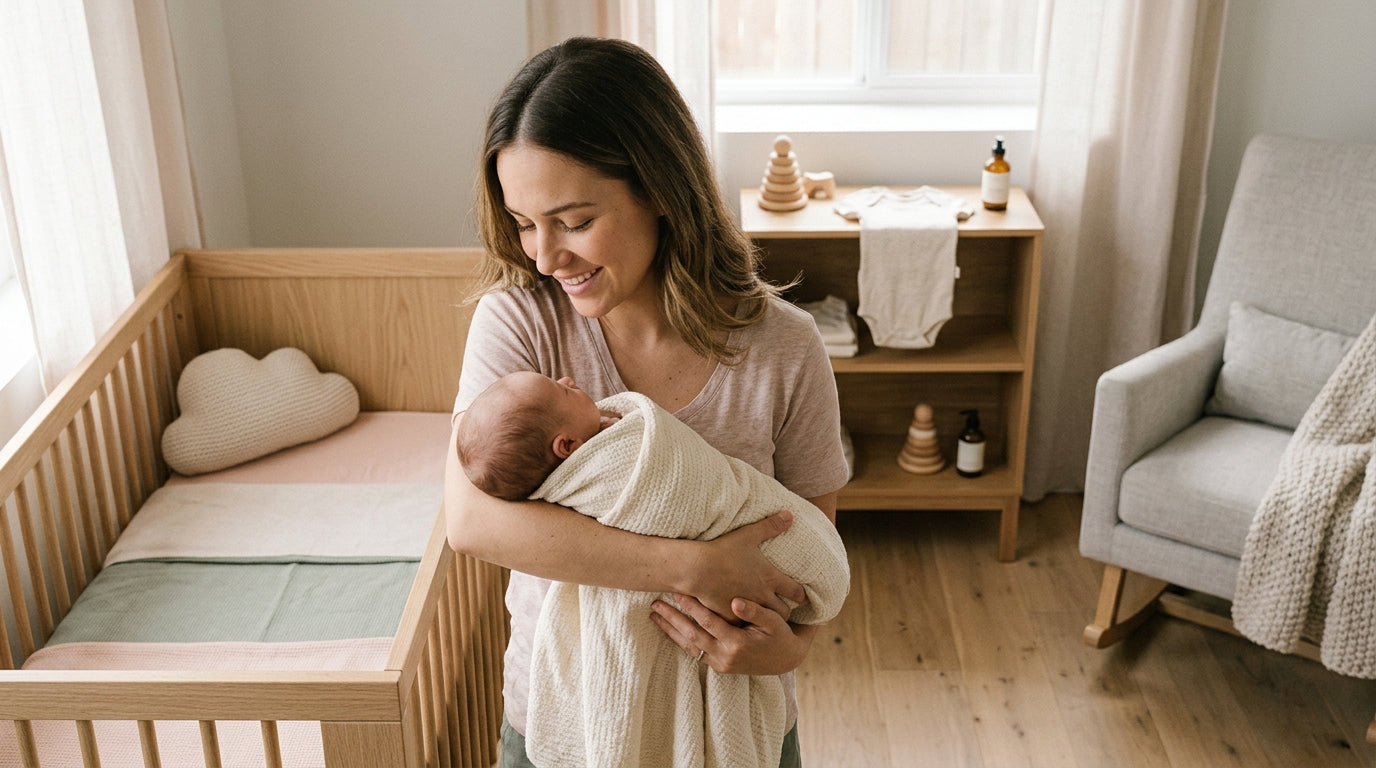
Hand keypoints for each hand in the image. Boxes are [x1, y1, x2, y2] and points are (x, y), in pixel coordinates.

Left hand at [650, 594, 814, 675]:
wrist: (788, 659)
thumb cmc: (781, 635)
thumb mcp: (773, 621)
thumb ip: (755, 611)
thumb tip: (735, 601)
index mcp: (737, 643)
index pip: (708, 622)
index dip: (691, 606)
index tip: (677, 591)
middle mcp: (725, 656)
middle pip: (691, 635)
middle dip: (672, 619)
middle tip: (655, 605)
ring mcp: (720, 664)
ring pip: (689, 647)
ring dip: (671, 631)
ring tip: (654, 617)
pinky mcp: (719, 667)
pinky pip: (695, 653)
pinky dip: (681, 641)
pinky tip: (670, 630)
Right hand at [684, 511, 808, 620]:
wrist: (696, 568)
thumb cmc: (723, 550)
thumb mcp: (749, 535)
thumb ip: (771, 525)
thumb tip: (791, 514)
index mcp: (770, 578)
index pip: (796, 592)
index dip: (802, 595)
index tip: (803, 597)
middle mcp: (762, 596)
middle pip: (784, 612)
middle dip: (786, 612)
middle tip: (784, 608)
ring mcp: (747, 609)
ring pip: (765, 622)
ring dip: (767, 620)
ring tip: (765, 617)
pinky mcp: (732, 618)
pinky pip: (744, 626)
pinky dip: (745, 623)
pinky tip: (743, 620)